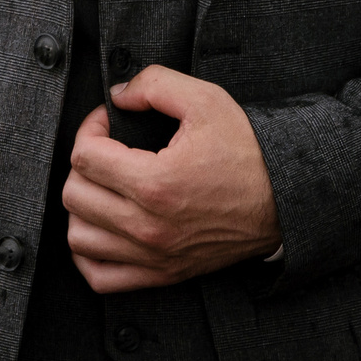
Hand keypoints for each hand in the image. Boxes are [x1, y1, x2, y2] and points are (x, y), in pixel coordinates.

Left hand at [61, 65, 280, 292]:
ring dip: (83, 207)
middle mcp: (149, 226)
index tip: (108, 122)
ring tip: (105, 186)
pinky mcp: (163, 274)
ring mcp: (154, 255)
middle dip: (84, 163)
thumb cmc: (248, 151)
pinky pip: (100, 277)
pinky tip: (101, 228)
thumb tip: (118, 96)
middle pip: (75, 195)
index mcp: (156, 183)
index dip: (91, 128)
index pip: (85, 156)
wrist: (285, 198)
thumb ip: (155, 84)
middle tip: (107, 149)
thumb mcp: (206, 100)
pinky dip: (89, 254)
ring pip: (79, 237)